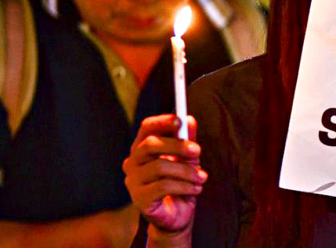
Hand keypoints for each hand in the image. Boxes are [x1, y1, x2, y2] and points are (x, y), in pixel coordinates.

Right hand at [123, 114, 207, 233]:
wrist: (177, 215)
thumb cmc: (180, 182)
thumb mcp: (187, 158)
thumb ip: (187, 139)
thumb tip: (190, 119)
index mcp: (143, 148)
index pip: (146, 128)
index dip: (162, 122)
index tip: (181, 121)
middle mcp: (133, 162)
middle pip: (149, 144)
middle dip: (177, 145)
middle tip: (197, 150)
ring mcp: (133, 181)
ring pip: (159, 167)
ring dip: (186, 171)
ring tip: (201, 177)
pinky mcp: (139, 199)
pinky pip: (163, 186)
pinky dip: (184, 186)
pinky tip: (196, 189)